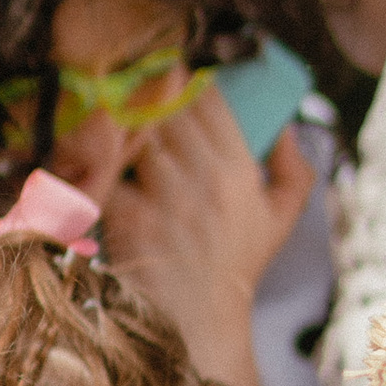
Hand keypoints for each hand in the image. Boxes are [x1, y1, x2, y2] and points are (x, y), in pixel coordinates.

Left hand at [102, 87, 313, 385]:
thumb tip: (287, 126)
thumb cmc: (237, 264)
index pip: (208, 99)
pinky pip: (105, 169)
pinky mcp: (128, 217)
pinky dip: (96, 156)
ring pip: (134, 130)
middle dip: (145, 85)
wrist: (200, 319)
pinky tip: (90, 148)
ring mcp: (165, 197)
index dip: (184, 72)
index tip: (169, 66)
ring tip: (106, 104)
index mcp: (239, 169)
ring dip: (118, 114)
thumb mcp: (282, 218)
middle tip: (127, 74)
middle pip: (165, 105)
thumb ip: (294, 169)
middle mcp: (204, 178)